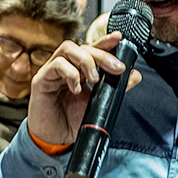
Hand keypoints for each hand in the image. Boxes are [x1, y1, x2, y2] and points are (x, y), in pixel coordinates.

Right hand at [25, 34, 140, 147]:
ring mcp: (52, 71)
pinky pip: (55, 65)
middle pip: (83, 47)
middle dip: (102, 55)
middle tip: (116, 68)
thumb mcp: (99, 104)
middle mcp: (66, 66)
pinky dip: (70, 73)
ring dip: (86, 60)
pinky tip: (77, 88)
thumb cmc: (72, 120)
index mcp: (79, 69)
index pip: (92, 49)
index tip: (119, 38)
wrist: (56, 139)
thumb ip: (116, 89)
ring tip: (94, 78)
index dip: (105, 41)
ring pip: (68, 49)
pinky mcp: (41, 80)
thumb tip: (135, 75)